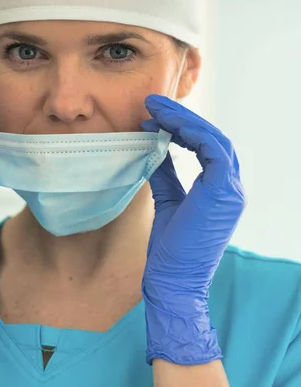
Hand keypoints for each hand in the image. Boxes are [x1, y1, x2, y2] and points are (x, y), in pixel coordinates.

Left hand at [140, 95, 245, 364]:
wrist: (172, 283)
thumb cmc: (170, 250)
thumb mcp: (168, 201)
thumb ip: (166, 174)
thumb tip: (154, 147)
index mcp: (221, 192)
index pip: (207, 148)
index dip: (182, 129)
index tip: (154, 118)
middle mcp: (231, 189)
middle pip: (212, 139)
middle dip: (182, 118)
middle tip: (154, 103)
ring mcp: (231, 191)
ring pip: (213, 139)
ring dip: (184, 121)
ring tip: (156, 108)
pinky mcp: (223, 192)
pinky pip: (212, 150)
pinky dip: (191, 134)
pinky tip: (167, 126)